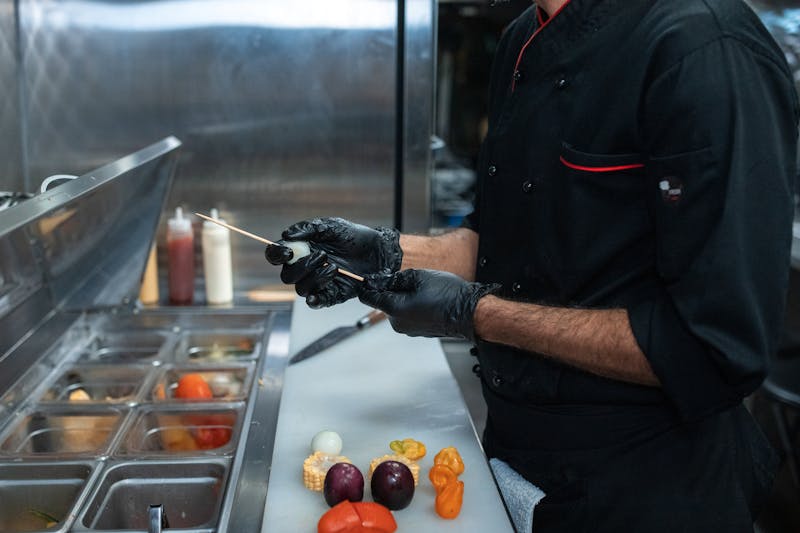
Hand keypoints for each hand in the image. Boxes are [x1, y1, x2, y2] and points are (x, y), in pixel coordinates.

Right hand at [264, 217, 401, 307]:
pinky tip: (320, 293)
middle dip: (301, 266)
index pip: (277, 255)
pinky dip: (314, 300)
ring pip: (300, 289)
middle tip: (322, 255)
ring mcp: (317, 283)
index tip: (288, 251)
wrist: (379, 252)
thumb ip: (309, 228)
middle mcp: (305, 268)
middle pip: (287, 276)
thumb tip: (286, 235)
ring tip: (334, 267)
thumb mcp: (333, 226)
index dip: (276, 254)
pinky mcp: (331, 295)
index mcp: (301, 249)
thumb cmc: (354, 237)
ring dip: (314, 278)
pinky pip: (315, 302)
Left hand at [358, 269, 498, 340]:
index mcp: (394, 308)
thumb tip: (381, 280)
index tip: (370, 278)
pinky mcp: (416, 331)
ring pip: (396, 308)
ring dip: (404, 298)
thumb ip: (395, 278)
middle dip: (392, 290)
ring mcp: (407, 329)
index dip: (367, 285)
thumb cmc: (448, 294)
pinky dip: (413, 307)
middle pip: (383, 302)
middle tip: (411, 281)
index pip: (367, 297)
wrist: (469, 312)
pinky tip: (428, 301)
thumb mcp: (418, 276)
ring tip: (424, 291)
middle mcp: (397, 323)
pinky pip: (407, 316)